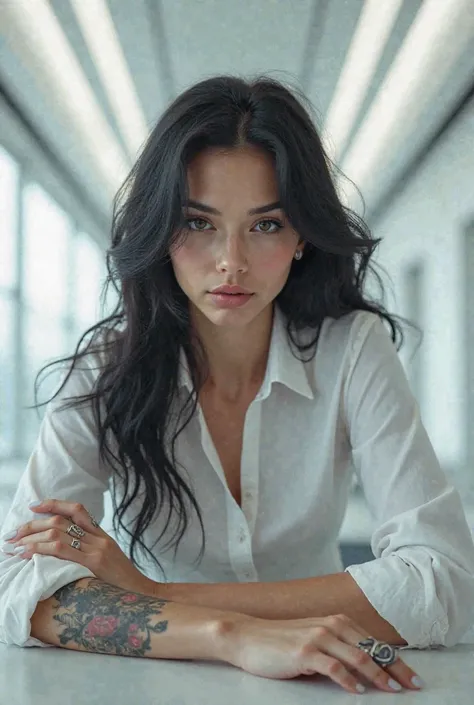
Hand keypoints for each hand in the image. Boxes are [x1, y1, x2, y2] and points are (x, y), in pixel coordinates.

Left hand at [0, 499, 150, 594]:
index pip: (77, 510)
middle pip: (61, 520)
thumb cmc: (123, 586)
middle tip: (14, 533)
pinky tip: (28, 554)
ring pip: (58, 532)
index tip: (34, 506)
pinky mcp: (93, 563)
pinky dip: (40, 550)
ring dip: (32, 537)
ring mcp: (97, 550)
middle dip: (33, 524)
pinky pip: (62, 550)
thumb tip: (63, 553)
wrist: (145, 597)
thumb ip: (90, 554)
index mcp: (102, 536)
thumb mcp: (109, 563)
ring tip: (15, 545)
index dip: (54, 504)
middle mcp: (99, 539)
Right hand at [223, 613, 423, 693]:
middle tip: (413, 686)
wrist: (248, 636)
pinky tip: (357, 691)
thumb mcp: (314, 640)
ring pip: (357, 656)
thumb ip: (338, 649)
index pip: (374, 643)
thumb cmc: (281, 642)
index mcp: (336, 622)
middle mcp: (330, 625)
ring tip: (392, 691)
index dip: (396, 660)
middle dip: (396, 668)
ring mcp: (317, 637)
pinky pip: (333, 666)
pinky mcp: (304, 651)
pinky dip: (348, 680)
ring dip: (377, 675)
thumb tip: (366, 670)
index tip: (413, 678)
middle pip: (372, 649)